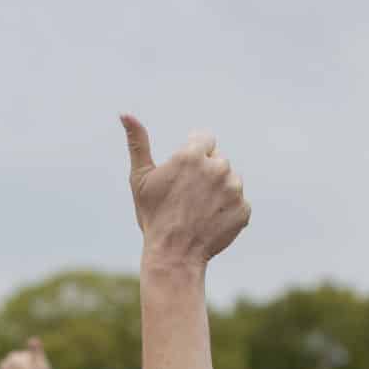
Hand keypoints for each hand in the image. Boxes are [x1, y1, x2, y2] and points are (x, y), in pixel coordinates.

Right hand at [123, 116, 249, 265]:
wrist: (173, 255)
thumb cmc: (153, 216)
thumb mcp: (140, 178)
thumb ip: (138, 143)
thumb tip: (125, 113)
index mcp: (193, 155)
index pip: (205, 139)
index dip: (193, 155)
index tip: (184, 174)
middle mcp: (218, 167)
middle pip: (218, 160)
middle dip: (207, 173)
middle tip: (189, 197)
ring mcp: (234, 189)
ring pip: (231, 180)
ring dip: (220, 191)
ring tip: (200, 210)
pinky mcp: (244, 210)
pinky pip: (239, 203)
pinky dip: (228, 211)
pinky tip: (211, 222)